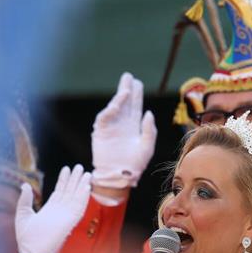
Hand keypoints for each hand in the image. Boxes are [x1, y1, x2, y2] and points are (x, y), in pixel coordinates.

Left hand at [16, 165, 91, 252]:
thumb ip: (25, 200)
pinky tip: (86, 187)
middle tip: (79, 167)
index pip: (60, 191)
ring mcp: (66, 215)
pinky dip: (83, 197)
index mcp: (50, 209)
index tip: (67, 169)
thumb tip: (25, 185)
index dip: (64, 180)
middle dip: (75, 179)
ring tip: (86, 173)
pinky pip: (79, 207)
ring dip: (82, 186)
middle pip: (70, 192)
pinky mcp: (70, 221)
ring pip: (76, 197)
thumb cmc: (27, 238)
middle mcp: (60, 211)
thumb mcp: (23, 214)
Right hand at [92, 73, 156, 189]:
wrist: (120, 176)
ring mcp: (112, 127)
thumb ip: (149, 130)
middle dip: (126, 89)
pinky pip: (105, 117)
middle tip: (128, 76)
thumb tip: (148, 113)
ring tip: (126, 88)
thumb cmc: (135, 164)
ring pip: (114, 107)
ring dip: (119, 97)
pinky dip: (110, 109)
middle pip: (124, 103)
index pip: (135, 107)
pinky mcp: (101, 132)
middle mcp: (122, 124)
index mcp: (134, 127)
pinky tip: (117, 102)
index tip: (137, 82)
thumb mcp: (147, 147)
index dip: (136, 95)